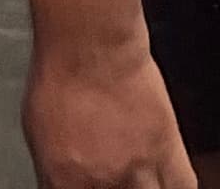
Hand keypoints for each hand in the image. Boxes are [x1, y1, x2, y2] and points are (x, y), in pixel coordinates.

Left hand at [22, 32, 190, 188]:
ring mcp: (137, 169)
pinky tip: (167, 182)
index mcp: (63, 180)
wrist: (91, 44)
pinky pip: (182, 186)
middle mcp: (102, 181)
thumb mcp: (37, 129)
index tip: (84, 183)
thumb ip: (53, 168)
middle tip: (113, 180)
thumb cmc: (60, 74)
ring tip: (138, 180)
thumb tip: (58, 179)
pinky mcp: (165, 149)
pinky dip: (176, 186)